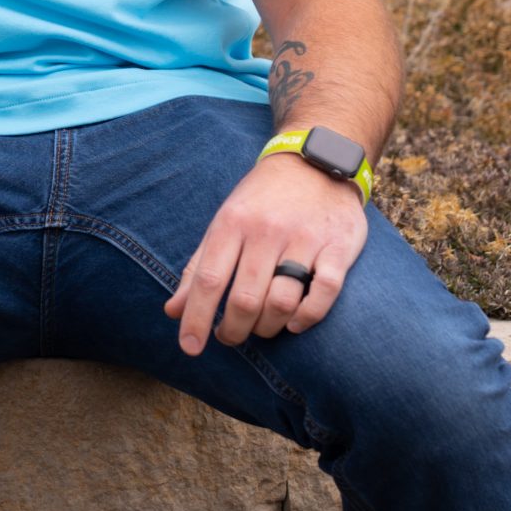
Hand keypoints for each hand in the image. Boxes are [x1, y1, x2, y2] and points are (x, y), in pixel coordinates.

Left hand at [162, 153, 368, 353]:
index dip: (197, 318)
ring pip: (282, 301)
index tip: (190, 348)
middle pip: (245, 298)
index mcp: (232, 224)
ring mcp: (304, 239)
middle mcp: (266, 231)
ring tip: (261, 328)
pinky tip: (296, 323)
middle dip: (234, 330)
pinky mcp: (338, 246)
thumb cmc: (261, 201)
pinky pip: (325, 292)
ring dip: (268, 327)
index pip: (208, 280)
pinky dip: (308, 316)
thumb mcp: (223, 224)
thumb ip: (198, 268)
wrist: (313, 162)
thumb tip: (172, 311)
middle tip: (231, 338)